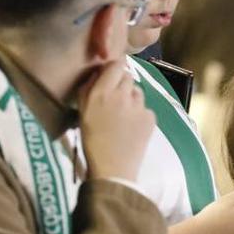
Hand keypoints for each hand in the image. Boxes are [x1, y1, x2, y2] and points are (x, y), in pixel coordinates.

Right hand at [80, 62, 155, 182]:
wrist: (112, 168)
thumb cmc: (91, 141)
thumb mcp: (82, 112)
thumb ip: (88, 89)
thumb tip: (97, 73)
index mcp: (102, 92)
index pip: (115, 65)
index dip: (114, 68)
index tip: (111, 74)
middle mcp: (122, 95)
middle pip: (128, 77)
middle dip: (122, 84)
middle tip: (115, 100)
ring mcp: (139, 106)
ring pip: (138, 92)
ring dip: (131, 98)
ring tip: (123, 117)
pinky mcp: (151, 117)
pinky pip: (145, 108)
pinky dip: (140, 114)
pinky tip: (132, 128)